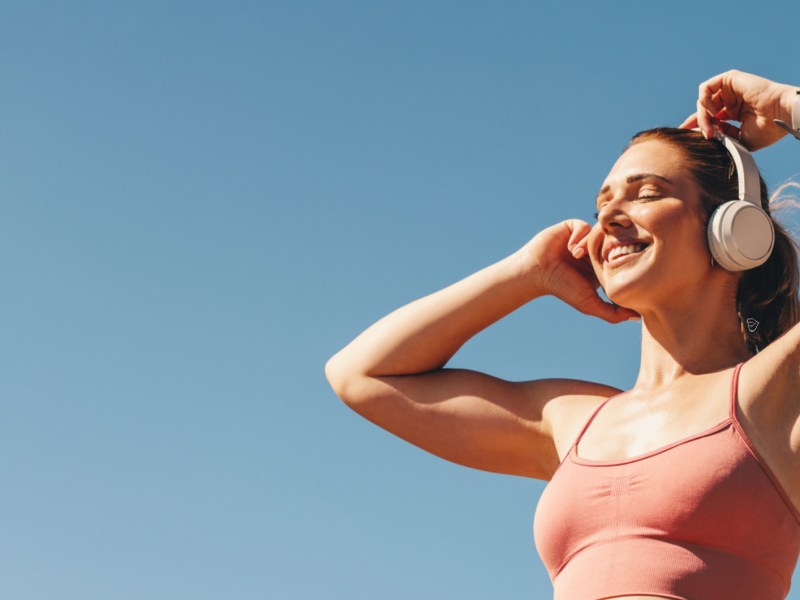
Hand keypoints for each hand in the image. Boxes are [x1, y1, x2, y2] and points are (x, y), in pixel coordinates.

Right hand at [521, 219, 639, 323]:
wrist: (537, 273)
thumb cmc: (562, 288)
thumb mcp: (590, 304)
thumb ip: (613, 313)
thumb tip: (638, 317)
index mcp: (601, 264)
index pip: (621, 255)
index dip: (619, 260)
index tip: (610, 268)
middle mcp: (593, 249)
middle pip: (612, 241)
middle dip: (606, 250)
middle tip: (596, 260)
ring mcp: (583, 237)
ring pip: (600, 232)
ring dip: (590, 244)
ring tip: (578, 256)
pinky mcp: (572, 227)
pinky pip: (585, 226)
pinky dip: (580, 236)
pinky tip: (571, 249)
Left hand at [680, 70, 796, 150]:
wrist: (780, 116)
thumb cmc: (766, 130)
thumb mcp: (739, 140)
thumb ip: (722, 138)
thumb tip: (706, 135)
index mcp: (734, 112)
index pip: (709, 118)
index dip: (697, 126)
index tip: (686, 136)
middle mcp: (731, 99)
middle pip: (703, 109)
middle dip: (699, 123)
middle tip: (706, 136)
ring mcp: (730, 89)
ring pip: (703, 101)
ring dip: (703, 115)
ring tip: (711, 126)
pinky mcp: (730, 78)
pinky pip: (705, 88)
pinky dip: (705, 101)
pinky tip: (715, 112)